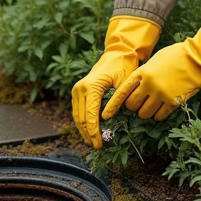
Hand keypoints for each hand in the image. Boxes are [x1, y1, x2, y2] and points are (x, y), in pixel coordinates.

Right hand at [71, 16, 160, 148]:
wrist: (117, 54)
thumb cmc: (123, 67)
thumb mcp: (123, 84)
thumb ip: (116, 102)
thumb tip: (112, 122)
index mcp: (90, 87)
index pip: (90, 116)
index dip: (94, 132)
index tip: (100, 144)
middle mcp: (80, 88)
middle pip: (81, 119)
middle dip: (89, 134)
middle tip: (98, 147)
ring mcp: (77, 90)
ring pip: (77, 117)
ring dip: (84, 131)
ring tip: (93, 142)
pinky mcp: (78, 92)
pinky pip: (78, 111)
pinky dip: (83, 122)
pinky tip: (90, 132)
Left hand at [103, 15, 200, 122]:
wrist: (197, 58)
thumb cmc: (175, 56)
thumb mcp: (154, 61)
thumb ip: (143, 74)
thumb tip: (134, 89)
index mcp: (142, 72)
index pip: (122, 92)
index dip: (112, 105)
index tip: (105, 115)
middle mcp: (149, 84)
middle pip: (132, 105)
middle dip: (134, 107)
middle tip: (140, 104)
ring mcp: (161, 94)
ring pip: (144, 113)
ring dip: (145, 113)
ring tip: (151, 106)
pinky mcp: (173, 101)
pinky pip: (159, 116)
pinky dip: (158, 116)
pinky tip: (161, 110)